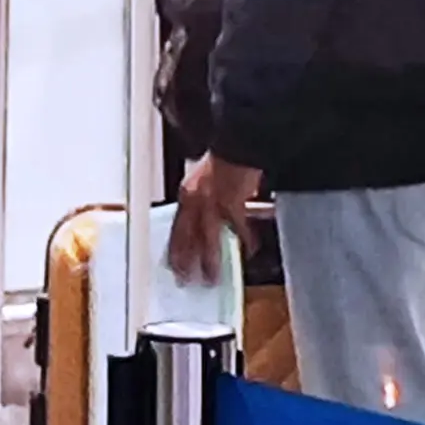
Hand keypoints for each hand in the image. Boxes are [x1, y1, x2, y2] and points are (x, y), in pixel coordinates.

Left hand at [168, 155, 262, 285]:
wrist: (237, 144)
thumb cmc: (223, 160)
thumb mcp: (202, 180)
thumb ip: (200, 200)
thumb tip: (201, 220)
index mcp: (187, 194)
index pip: (176, 229)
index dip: (174, 249)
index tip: (173, 266)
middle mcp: (196, 201)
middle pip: (187, 238)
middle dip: (185, 261)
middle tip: (185, 280)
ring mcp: (213, 203)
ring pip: (208, 239)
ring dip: (210, 261)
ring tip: (211, 278)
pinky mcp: (233, 204)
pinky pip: (239, 228)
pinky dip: (246, 240)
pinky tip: (250, 250)